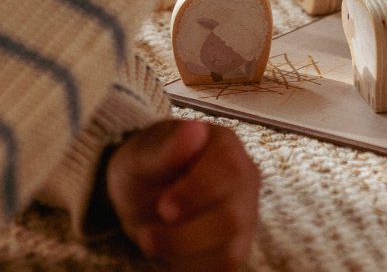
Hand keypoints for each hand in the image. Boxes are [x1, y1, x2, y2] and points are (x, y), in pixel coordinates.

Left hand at [106, 118, 259, 271]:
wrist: (144, 195)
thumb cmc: (145, 168)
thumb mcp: (140, 156)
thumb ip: (165, 148)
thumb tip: (195, 129)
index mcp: (225, 145)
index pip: (229, 169)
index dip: (196, 193)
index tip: (163, 207)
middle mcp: (245, 179)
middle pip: (232, 217)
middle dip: (184, 235)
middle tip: (146, 235)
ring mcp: (245, 214)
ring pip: (230, 251)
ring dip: (182, 255)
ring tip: (152, 241)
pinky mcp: (238, 246)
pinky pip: (224, 269)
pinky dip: (191, 268)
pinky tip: (171, 253)